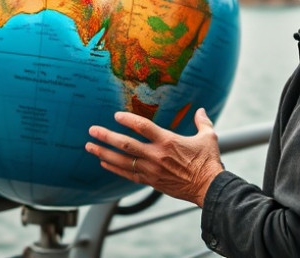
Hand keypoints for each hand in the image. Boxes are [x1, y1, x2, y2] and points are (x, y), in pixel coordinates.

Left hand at [85, 107, 223, 206]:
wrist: (209, 188)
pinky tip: (104, 162)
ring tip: (90, 147)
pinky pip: (127, 174)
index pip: (142, 126)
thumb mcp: (208, 138)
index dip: (128, 120)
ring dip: (104, 153)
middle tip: (92, 130)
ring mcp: (151, 170)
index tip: (116, 115)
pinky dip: (114, 168)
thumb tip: (200, 110)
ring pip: (122, 160)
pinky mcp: (151, 181)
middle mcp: (156, 155)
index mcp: (168, 141)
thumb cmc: (209, 163)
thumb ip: (202, 122)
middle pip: (125, 144)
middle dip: (106, 136)